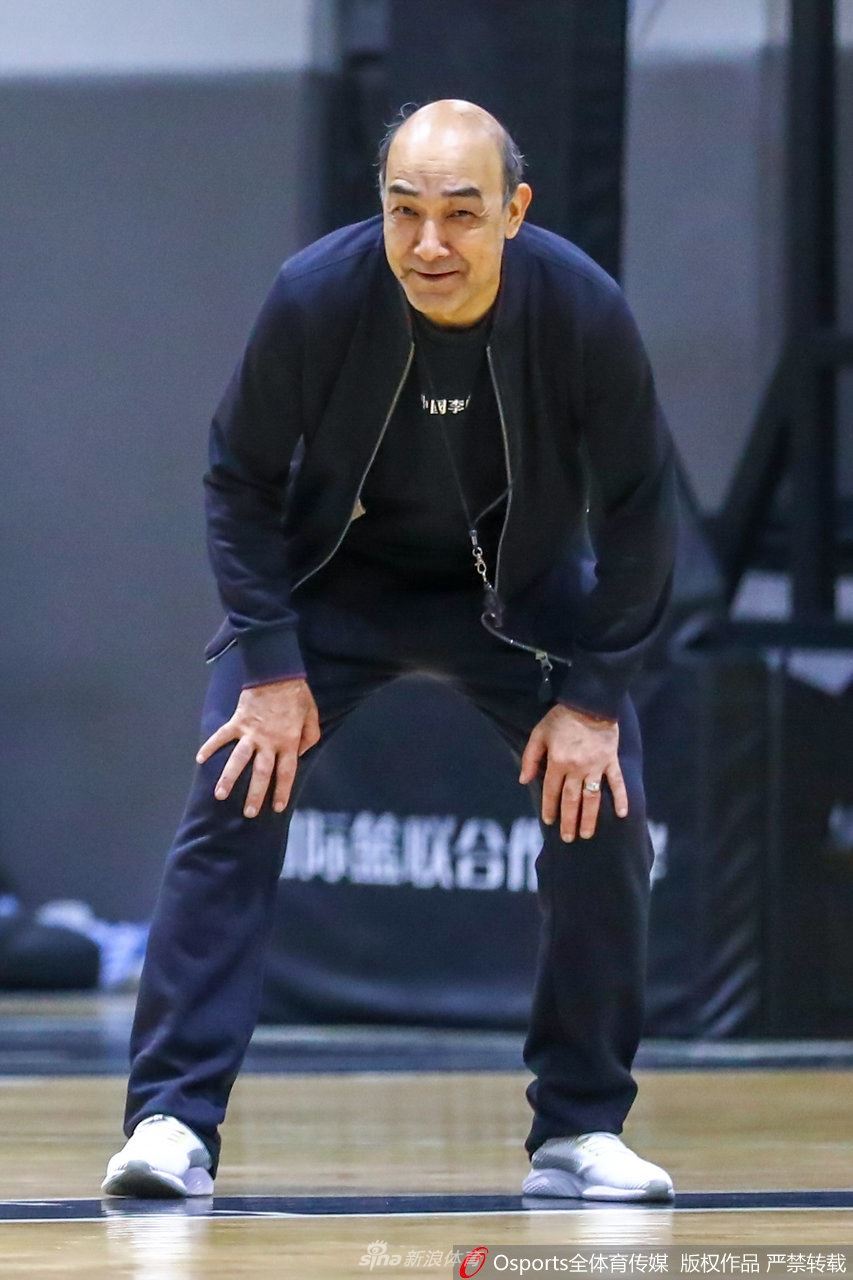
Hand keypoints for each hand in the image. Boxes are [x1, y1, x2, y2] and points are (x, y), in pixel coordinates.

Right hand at [195, 677, 319, 817]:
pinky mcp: (238, 722)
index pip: (286, 772)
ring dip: (228, 778)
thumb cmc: (297, 695)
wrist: (277, 673)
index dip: (282, 791)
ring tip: (219, 795)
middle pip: (261, 773)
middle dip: (255, 794)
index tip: (276, 807)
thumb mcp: (312, 716)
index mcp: (288, 742)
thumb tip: (300, 753)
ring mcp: (251, 733)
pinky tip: (200, 759)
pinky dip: (210, 746)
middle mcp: (268, 742)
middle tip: (248, 813)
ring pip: (238, 760)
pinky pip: (221, 736)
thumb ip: (310, 737)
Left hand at [519, 703, 627, 841]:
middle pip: (571, 800)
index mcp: (558, 762)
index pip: (552, 791)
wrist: (590, 702)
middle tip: (568, 838)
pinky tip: (622, 814)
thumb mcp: (539, 734)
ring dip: (589, 818)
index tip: (548, 822)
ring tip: (587, 835)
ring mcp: (596, 766)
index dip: (549, 808)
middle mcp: (577, 768)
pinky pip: (616, 782)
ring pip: (592, 798)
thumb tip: (524, 780)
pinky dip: (621, 798)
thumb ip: (531, 757)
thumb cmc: (562, 718)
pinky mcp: (611, 761)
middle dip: (569, 821)